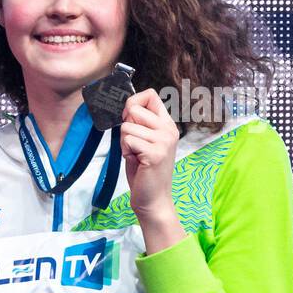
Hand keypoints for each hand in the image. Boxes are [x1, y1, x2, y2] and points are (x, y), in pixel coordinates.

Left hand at [121, 88, 179, 219]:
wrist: (153, 198)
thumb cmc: (144, 170)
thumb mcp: (143, 141)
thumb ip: (139, 124)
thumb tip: (127, 107)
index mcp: (167, 124)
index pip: (150, 95)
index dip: (133, 102)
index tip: (129, 118)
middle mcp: (168, 129)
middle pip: (134, 108)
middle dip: (125, 126)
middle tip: (133, 144)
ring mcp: (163, 140)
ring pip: (127, 127)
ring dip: (125, 143)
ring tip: (136, 155)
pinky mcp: (154, 152)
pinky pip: (128, 140)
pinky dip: (126, 152)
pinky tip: (136, 161)